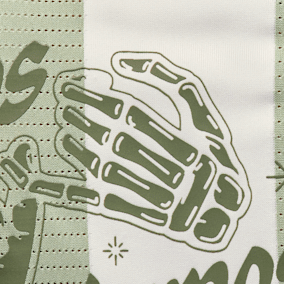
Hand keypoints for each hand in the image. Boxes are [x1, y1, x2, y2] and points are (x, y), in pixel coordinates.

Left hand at [0, 52, 250, 251]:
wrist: (231, 216)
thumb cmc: (217, 156)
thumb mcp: (208, 116)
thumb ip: (174, 82)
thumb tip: (122, 61)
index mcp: (193, 144)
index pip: (135, 117)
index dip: (100, 100)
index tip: (71, 85)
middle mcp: (178, 174)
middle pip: (119, 143)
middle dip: (86, 121)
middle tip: (61, 103)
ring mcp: (163, 202)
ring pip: (111, 174)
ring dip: (81, 151)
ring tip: (62, 130)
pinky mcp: (149, 223)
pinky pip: (105, 205)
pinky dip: (76, 193)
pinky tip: (51, 179)